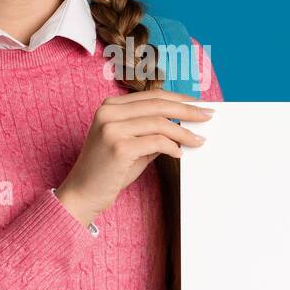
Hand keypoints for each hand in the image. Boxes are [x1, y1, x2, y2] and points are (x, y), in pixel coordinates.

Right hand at [55, 90, 214, 226]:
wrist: (82, 194)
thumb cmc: (107, 170)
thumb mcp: (131, 144)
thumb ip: (151, 131)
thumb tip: (183, 125)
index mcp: (110, 106)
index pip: (152, 95)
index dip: (178, 98)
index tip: (198, 104)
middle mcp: (109, 112)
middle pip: (158, 104)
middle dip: (188, 110)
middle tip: (208, 115)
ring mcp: (112, 128)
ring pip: (160, 122)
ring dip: (184, 132)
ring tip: (198, 140)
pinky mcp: (118, 146)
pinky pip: (156, 142)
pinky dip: (172, 146)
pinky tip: (179, 153)